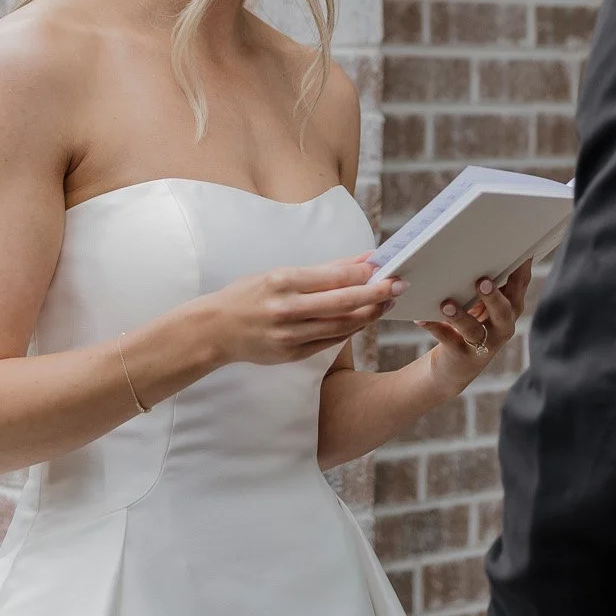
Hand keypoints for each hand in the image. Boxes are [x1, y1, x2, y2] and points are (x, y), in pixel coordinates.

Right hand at [197, 257, 401, 365]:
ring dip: (369, 314)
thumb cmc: (249, 294)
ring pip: (341, 326)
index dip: (365, 273)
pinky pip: (330, 342)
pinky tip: (363, 319)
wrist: (216, 329)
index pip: (334, 277)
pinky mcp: (292, 355)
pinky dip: (350, 330)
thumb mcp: (279, 274)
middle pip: (344, 303)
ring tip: (386, 303)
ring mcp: (290, 335)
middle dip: (377, 294)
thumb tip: (360, 261)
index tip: (387, 266)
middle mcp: (287, 309)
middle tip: (400, 286)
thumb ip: (322, 270)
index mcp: (282, 281)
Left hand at [420, 262, 531, 391]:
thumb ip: (486, 280)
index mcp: (510, 307)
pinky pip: (449, 340)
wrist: (454, 365)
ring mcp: (484, 343)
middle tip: (483, 281)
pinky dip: (435, 328)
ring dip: (460, 316)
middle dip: (494, 297)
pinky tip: (421, 318)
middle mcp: (502, 326)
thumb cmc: (470, 322)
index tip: (519, 250)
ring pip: (475, 330)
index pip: (520, 284)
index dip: (522, 268)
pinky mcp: (463, 355)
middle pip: (504, 311)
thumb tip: (477, 243)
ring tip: (446, 304)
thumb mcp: (481, 301)